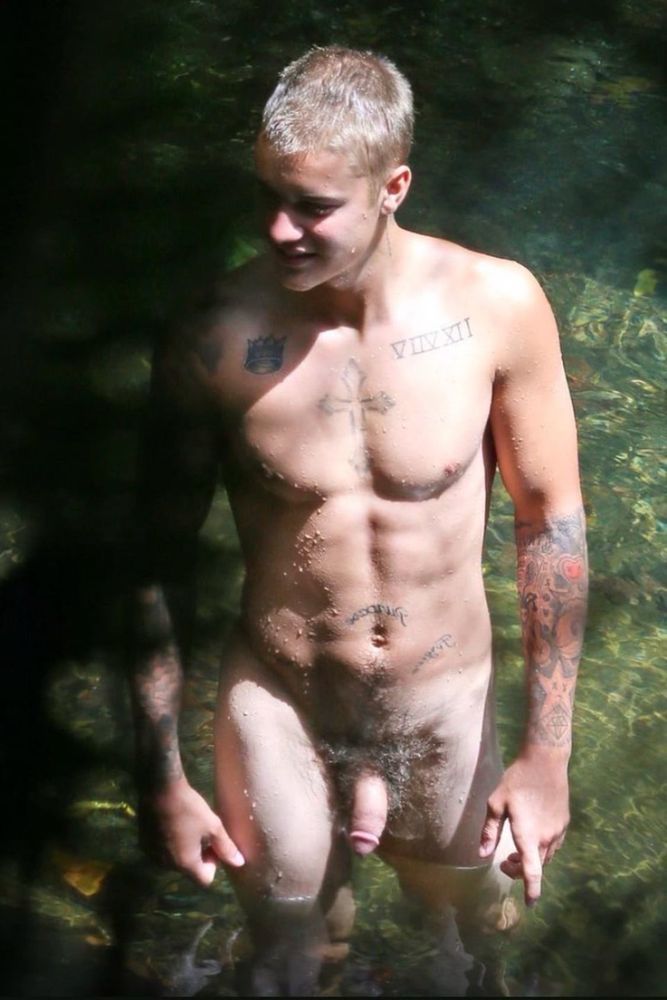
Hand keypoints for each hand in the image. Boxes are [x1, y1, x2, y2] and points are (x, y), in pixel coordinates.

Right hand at [139, 776, 244, 886]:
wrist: (160, 789)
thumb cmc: (189, 808)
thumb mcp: (212, 825)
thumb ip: (226, 847)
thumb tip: (240, 863)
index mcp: (185, 863)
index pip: (204, 880)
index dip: (213, 865)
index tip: (213, 845)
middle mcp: (166, 865)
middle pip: (189, 870)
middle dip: (199, 856)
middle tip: (202, 833)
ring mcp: (153, 855)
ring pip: (175, 860)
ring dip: (183, 850)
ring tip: (187, 827)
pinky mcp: (144, 844)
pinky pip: (162, 852)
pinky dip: (170, 844)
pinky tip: (172, 824)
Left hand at [479, 750, 569, 905]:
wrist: (545, 761)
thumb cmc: (517, 780)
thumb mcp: (496, 803)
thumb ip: (490, 831)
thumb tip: (483, 855)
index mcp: (528, 836)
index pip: (532, 872)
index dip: (531, 891)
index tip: (530, 904)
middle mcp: (546, 838)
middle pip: (537, 866)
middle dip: (521, 871)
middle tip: (505, 862)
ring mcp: (558, 831)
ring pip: (546, 857)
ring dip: (532, 860)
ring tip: (516, 851)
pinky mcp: (564, 822)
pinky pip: (554, 845)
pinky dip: (542, 849)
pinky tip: (532, 837)